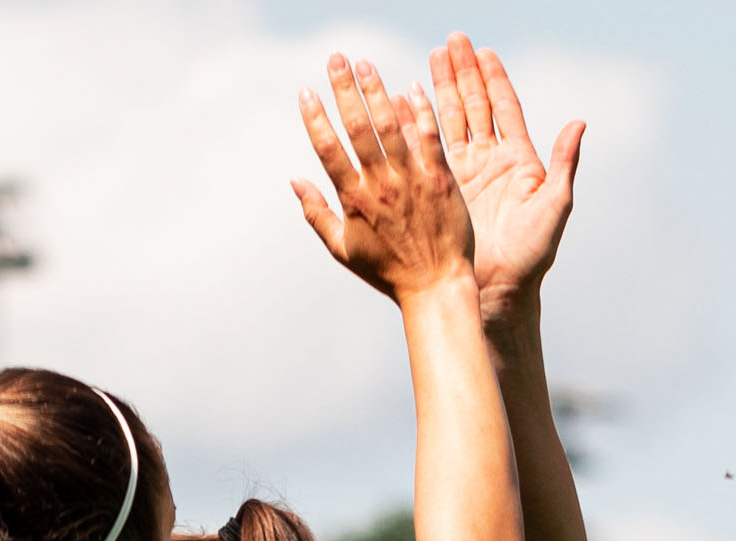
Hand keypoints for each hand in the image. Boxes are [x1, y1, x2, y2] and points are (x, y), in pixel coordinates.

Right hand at [293, 54, 475, 303]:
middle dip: (344, 90)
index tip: (306, 91)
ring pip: (392, 127)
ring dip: (377, 91)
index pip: (329, 150)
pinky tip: (410, 87)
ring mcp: (413, 180)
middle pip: (358, 128)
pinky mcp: (441, 180)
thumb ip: (316, 214)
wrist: (436, 287)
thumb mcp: (343, 250)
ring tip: (365, 64)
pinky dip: (419, 112)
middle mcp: (382, 185)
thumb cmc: (387, 272)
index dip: (315, 118)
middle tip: (336, 59)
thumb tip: (294, 181)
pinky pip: (429, 139)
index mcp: (355, 200)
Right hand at [424, 34, 581, 322]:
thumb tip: (579, 124)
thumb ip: (563, 165)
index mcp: (519, 161)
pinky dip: (417, 125)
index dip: (494, 79)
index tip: (483, 51)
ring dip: (440, 90)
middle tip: (452, 41)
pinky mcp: (443, 189)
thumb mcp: (554, 207)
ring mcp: (465, 174)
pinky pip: (428, 150)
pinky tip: (405, 101)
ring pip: (451, 121)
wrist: (499, 290)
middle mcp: (491, 162)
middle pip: (476, 106)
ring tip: (430, 58)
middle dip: (464, 73)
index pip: (504, 109)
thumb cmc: (533, 255)